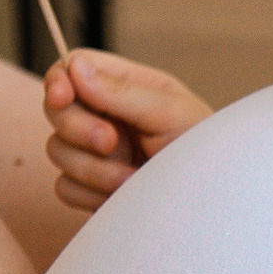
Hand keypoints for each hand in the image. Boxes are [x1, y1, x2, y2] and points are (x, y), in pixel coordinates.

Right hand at [42, 50, 212, 211]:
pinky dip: (90, 193)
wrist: (215, 206)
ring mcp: (98, 153)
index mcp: (129, 87)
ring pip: (58, 150)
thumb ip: (121, 92)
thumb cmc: (207, 153)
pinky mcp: (93, 188)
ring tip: (133, 178)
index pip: (75, 68)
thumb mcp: (170, 114)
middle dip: (77, 128)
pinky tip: (122, 197)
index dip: (59, 80)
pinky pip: (66, 186)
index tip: (62, 97)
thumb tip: (76, 66)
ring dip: (93, 168)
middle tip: (111, 143)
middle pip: (57, 109)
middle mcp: (108, 116)